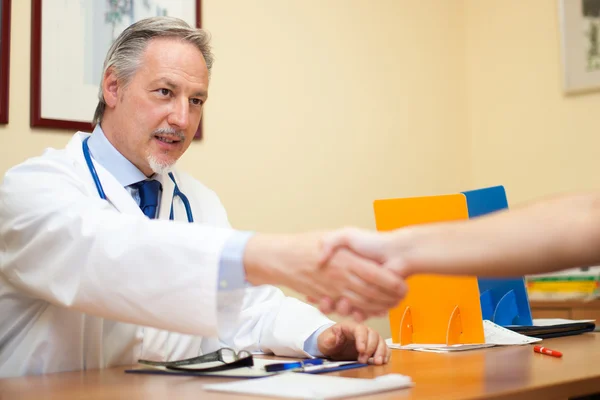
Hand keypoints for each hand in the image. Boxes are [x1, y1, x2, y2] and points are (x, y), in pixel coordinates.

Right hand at [243, 232, 406, 319]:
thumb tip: (358, 255)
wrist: (283, 257)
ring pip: (360, 302)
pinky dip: (358, 312)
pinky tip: (367, 313)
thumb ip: (343, 240)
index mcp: (347, 258)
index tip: (404, 286)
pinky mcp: (327, 296)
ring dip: (376, 307)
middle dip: (388, 297)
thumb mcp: (331, 234)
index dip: (391, 282)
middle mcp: (342, 275)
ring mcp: (335, 287)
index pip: (375, 273)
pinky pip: (345, 306)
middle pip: (371, 291)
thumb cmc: (309, 243)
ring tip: (389, 307)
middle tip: (402, 299)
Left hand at [317, 321, 389, 364]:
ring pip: (380, 341)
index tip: (361, 350)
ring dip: (380, 351)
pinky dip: (385, 354)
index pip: (360, 329)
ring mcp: (369, 338)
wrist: (332, 346)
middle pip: (372, 334)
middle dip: (370, 348)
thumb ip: (328, 339)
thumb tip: (331, 338)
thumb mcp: (324, 340)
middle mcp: (362, 330)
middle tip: (363, 360)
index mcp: (350, 326)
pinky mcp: (373, 347)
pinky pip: (383, 348)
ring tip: (377, 362)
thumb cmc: (329, 340)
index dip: (362, 339)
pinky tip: (382, 361)